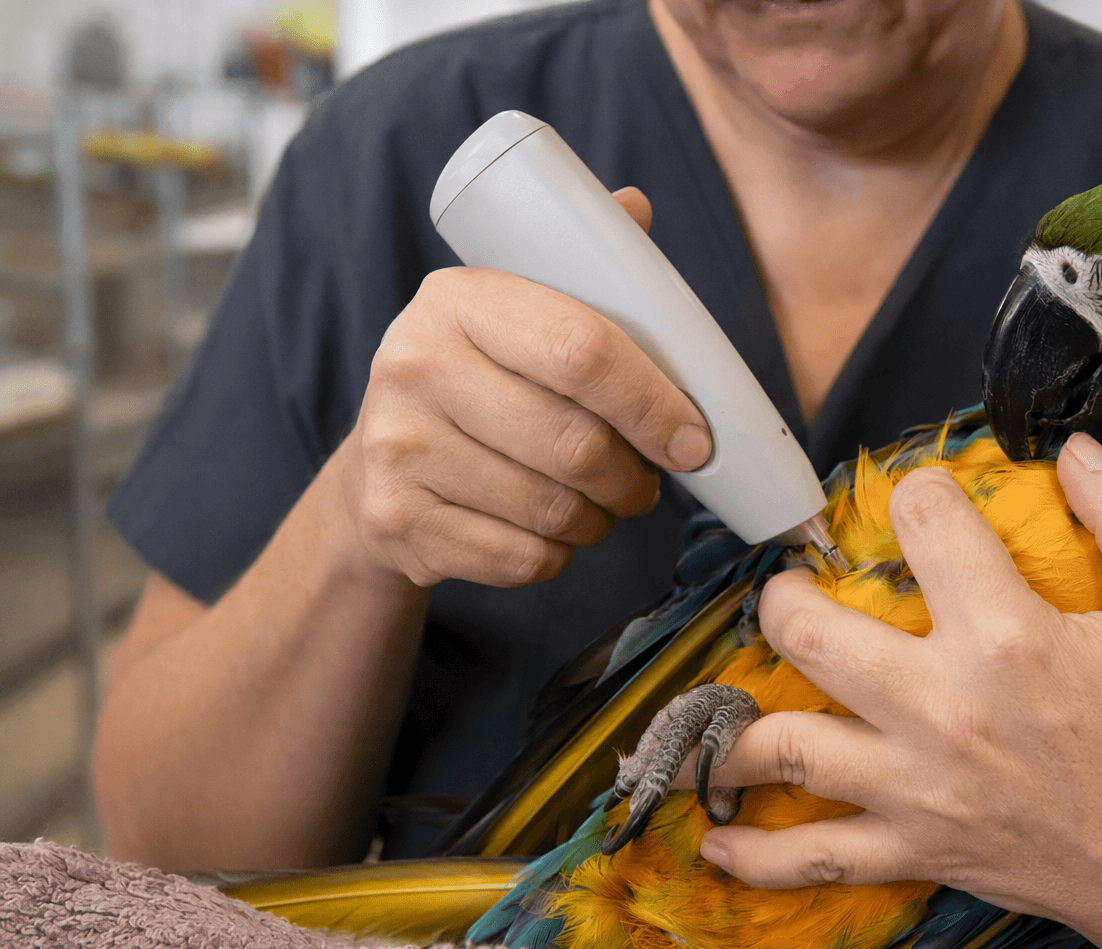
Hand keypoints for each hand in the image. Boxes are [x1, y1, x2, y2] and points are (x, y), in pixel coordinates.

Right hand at [334, 188, 711, 588]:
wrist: (378, 471)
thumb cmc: (480, 383)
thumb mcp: (516, 313)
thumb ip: (580, 268)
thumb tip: (635, 208)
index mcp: (458, 298)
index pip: (582, 351)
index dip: (654, 402)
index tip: (695, 439)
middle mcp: (413, 365)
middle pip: (574, 444)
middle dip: (634, 476)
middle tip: (648, 481)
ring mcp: (396, 449)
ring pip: (553, 510)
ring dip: (599, 519)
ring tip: (598, 502)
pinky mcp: (397, 523)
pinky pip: (521, 559)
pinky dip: (556, 555)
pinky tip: (548, 530)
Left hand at [690, 432, 1101, 948]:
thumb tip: (1078, 449)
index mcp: (1006, 638)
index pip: (924, 523)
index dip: (921, 493)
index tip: (925, 502)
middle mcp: (941, 709)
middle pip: (808, 632)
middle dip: (783, 597)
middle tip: (791, 590)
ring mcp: (915, 787)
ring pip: (785, 748)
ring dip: (735, 725)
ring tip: (720, 703)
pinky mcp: (913, 850)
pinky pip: (812, 859)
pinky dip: (753, 857)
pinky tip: (713, 842)